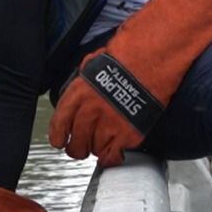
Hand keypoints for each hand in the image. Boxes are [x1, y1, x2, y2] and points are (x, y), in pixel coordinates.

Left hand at [48, 0, 211, 165]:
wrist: (153, 56)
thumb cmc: (128, 53)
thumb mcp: (93, 65)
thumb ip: (83, 85)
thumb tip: (79, 94)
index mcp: (79, 92)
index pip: (59, 124)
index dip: (58, 137)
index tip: (60, 141)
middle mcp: (90, 111)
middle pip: (76, 144)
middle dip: (77, 148)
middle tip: (83, 147)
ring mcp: (109, 125)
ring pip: (94, 151)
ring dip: (97, 148)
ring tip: (104, 142)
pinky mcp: (128, 134)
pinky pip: (113, 156)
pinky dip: (112, 158)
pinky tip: (115, 153)